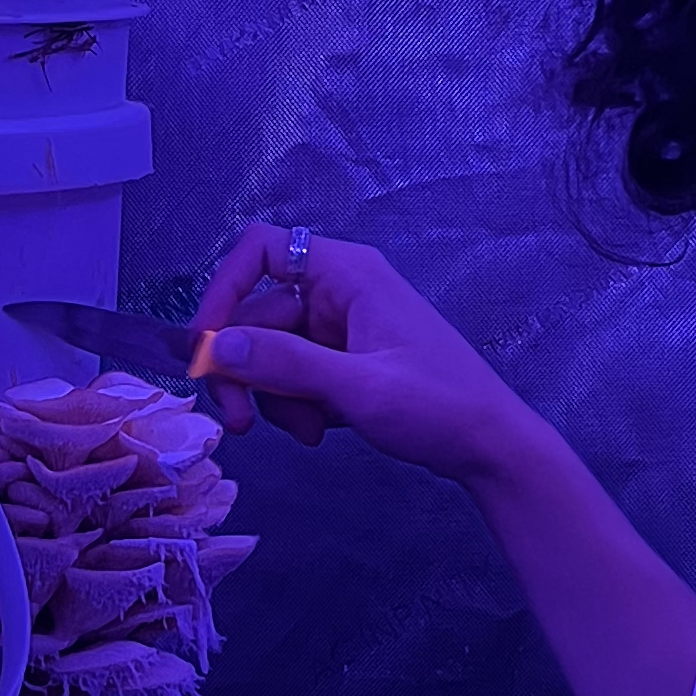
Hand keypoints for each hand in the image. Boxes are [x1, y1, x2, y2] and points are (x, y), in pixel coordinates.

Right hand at [190, 224, 542, 485]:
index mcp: (347, 274)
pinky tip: (319, 430)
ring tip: (306, 431)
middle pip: (257, 314)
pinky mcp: (346, 360)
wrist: (490, 445)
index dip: (223, 290)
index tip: (206, 346)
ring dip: (274, 395)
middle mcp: (339, 291)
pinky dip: (296, 403)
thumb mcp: (358, 387)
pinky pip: (296, 373)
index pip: (262, 250)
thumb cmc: (437, 406)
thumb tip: (214, 347)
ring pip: (272, 351)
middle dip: (246, 370)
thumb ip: (286, 365)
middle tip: (240, 422)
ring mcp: (342, 327)